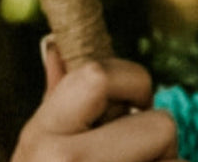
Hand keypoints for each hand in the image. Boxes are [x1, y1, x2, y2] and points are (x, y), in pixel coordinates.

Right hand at [10, 37, 180, 161]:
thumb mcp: (37, 149)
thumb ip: (56, 101)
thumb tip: (54, 47)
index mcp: (43, 135)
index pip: (98, 76)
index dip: (130, 80)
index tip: (129, 100)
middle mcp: (65, 161)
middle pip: (160, 126)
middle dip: (156, 140)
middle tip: (133, 156)